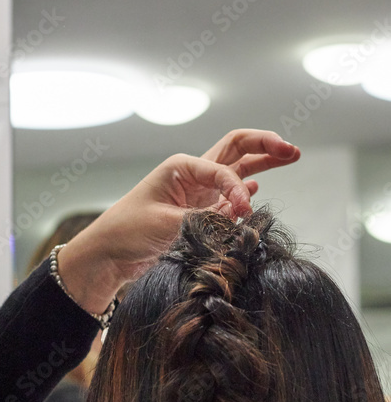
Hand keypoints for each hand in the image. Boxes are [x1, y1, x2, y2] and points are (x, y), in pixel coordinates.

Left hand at [57, 129, 299, 313]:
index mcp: (182, 167)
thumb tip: (234, 221)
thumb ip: (202, 221)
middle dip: (265, 146)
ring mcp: (198, 193)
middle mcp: (193, 175)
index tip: (244, 212)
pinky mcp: (199, 213)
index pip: (224, 169)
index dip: (238, 190)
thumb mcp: (165, 225)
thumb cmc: (128, 231)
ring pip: (238, 170)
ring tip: (291, 155)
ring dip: (263, 163)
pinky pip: (229, 198)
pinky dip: (244, 193)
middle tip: (292, 150)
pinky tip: (258, 191)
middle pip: (237, 149)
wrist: (108, 255)